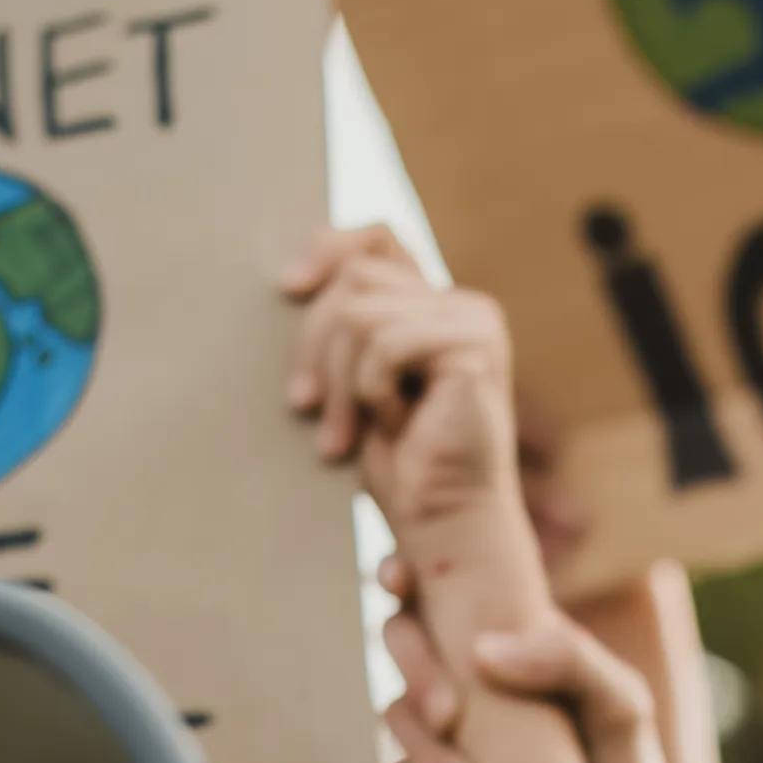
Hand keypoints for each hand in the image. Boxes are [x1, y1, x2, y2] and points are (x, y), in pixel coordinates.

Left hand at [281, 228, 521, 539]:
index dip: (327, 249)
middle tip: (307, 408)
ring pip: (359, 313)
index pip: (376, 239)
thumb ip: (345, 323)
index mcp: (440, 307)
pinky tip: (396, 425)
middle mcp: (465, 306)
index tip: (287, 288)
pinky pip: (386, 342)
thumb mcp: (356, 380)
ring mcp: (475, 322)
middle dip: (317, 347)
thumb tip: (292, 278)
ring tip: (350, 431)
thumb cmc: (398, 465)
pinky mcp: (475, 347)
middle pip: (355, 279)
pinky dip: (372, 390)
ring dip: (341, 380)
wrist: (444, 523)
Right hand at [373, 556, 729, 762]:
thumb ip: (571, 659)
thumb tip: (484, 649)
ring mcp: (442, 730)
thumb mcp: (622, 704)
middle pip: (401, 640)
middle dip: (415, 669)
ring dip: (422, 749)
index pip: (441, 587)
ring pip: (395, 714)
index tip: (397, 579)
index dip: (403, 573)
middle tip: (450, 713)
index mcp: (507, 635)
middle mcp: (464, 673)